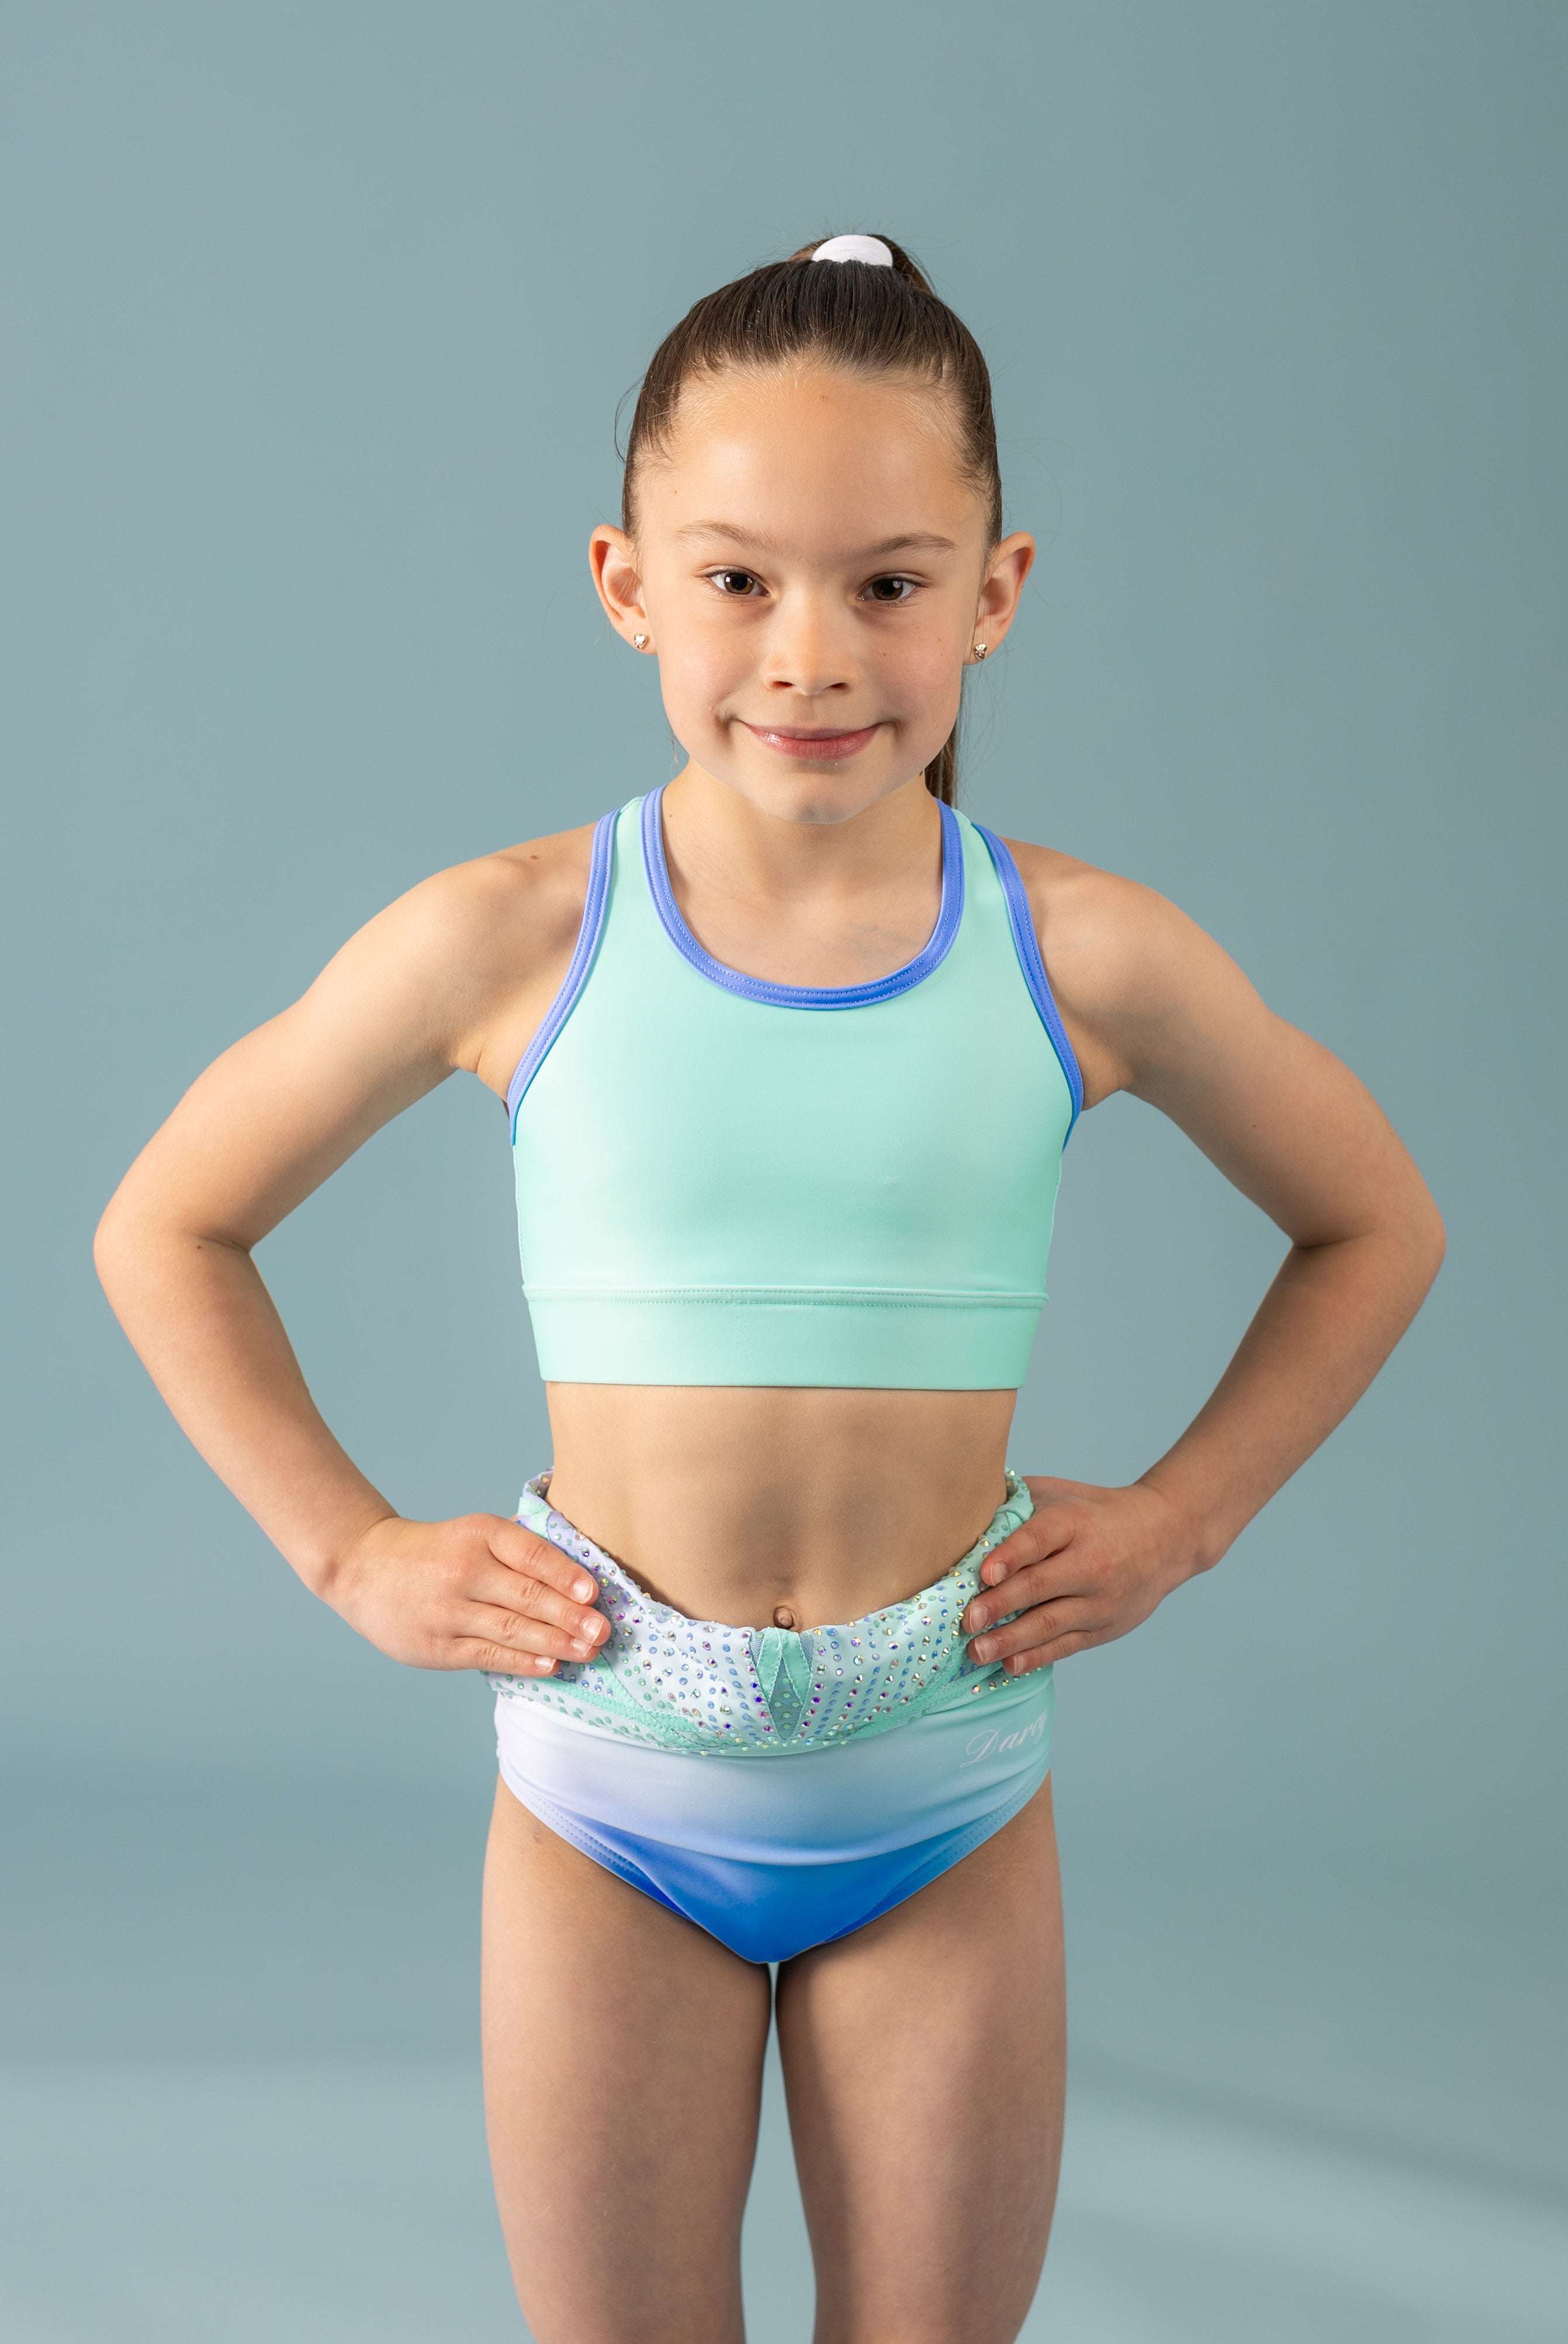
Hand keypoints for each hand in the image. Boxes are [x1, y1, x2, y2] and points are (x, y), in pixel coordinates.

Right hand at [326, 1512, 609, 1675]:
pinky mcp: (437, 1647)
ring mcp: (448, 1612)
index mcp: (479, 1534)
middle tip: (603, 1631)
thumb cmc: (436, 1552)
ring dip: (555, 1643)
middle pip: (525, 1596)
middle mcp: (463, 1571)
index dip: (564, 1575)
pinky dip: (523, 1662)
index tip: (593, 1592)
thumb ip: (518, 1548)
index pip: (530, 1555)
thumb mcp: (474, 1533)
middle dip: (570, 1617)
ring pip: (511, 1630)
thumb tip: (579, 1570)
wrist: (365, 1569)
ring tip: (588, 1650)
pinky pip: (489, 1656)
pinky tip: (550, 1665)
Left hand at [962, 1477, 1198, 1676]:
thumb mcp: (1061, 1493)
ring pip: (1050, 1623)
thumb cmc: (1095, 1512)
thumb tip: (961, 1510)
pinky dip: (1036, 1657)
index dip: (1012, 1556)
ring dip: (1011, 1640)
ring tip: (977, 1651)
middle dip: (1000, 1605)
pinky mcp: (1105, 1627)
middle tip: (967, 1620)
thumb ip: (1017, 1501)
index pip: (1041, 1538)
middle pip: (1040, 1586)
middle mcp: (1090, 1562)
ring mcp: (1100, 1600)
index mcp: (1074, 1522)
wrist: (1163, 1536)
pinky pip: (1066, 1645)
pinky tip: (1009, 1664)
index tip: (984, 1573)